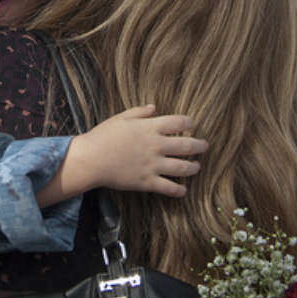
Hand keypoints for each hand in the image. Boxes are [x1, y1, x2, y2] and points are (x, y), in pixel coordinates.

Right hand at [77, 104, 206, 196]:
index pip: (178, 122)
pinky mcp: (147, 181)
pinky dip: (179, 190)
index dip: (189, 122)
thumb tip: (154, 107)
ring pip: (183, 168)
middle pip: (186, 145)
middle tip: (205, 146)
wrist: (91, 159)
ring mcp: (153, 165)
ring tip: (197, 167)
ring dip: (193, 167)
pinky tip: (183, 190)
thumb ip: (139, 112)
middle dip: (200, 145)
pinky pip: (169, 187)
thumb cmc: (103, 136)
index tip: (192, 124)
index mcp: (150, 128)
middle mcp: (156, 146)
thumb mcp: (121, 118)